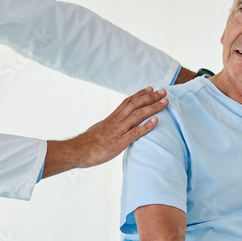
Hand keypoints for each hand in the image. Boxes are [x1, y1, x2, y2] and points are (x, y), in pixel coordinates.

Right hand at [43, 87, 167, 177]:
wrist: (76, 151)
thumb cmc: (87, 143)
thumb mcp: (99, 130)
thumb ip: (109, 126)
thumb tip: (113, 126)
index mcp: (111, 118)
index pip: (128, 101)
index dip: (140, 94)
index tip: (150, 88)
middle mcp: (116, 121)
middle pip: (135, 104)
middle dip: (151, 97)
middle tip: (163, 91)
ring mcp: (118, 131)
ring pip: (138, 115)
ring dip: (153, 107)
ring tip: (165, 102)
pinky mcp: (119, 142)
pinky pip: (135, 133)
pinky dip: (147, 126)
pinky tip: (156, 121)